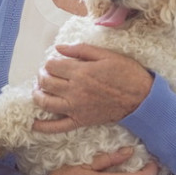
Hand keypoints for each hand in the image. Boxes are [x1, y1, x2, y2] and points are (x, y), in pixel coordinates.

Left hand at [33, 43, 152, 132]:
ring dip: (37, 95)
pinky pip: (58, 127)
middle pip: (46, 82)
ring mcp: (76, 108)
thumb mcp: (105, 54)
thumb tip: (58, 47)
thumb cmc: (126, 73)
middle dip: (41, 75)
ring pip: (46, 102)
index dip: (50, 61)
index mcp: (80, 72)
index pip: (52, 65)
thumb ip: (80, 49)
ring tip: (38, 89)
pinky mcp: (81, 121)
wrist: (141, 98)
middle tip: (46, 73)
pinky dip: (43, 127)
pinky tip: (34, 123)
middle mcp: (75, 91)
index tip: (55, 61)